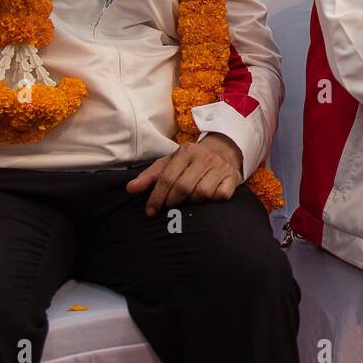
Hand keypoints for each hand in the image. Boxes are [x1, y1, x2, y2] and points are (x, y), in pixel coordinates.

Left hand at [126, 134, 243, 215]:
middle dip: (173, 201)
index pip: (167, 177)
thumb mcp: (169, 163)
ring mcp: (220, 167)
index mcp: (186, 151)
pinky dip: (213, 200)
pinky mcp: (232, 177)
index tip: (151, 211)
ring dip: (193, 201)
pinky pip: (221, 195)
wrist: (223, 151)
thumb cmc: (190, 162)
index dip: (157, 197)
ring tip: (190, 199)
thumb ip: (150, 176)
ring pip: (202, 193)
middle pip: (183, 187)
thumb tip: (130, 188)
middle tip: (170, 205)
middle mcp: (204, 157)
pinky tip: (209, 197)